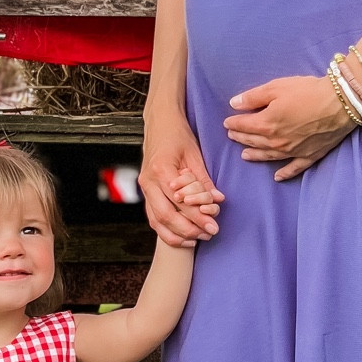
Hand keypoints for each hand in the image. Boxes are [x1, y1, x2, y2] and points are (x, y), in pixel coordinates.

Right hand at [140, 109, 223, 245]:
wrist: (160, 122)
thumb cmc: (177, 135)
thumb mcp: (194, 154)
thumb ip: (204, 180)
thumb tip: (218, 200)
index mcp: (161, 170)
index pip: (181, 201)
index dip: (198, 216)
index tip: (214, 225)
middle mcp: (148, 181)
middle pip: (167, 215)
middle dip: (189, 229)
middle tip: (209, 234)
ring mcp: (144, 188)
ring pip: (157, 221)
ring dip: (177, 234)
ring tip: (198, 239)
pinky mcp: (145, 192)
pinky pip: (153, 218)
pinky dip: (167, 231)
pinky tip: (183, 237)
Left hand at [225, 76, 353, 180]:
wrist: (340, 103)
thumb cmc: (308, 92)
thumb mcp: (276, 87)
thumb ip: (253, 97)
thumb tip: (234, 103)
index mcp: (267, 124)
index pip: (244, 125)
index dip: (233, 123)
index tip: (227, 122)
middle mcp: (277, 142)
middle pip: (254, 141)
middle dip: (241, 138)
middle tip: (232, 136)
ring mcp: (293, 151)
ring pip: (268, 156)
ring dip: (255, 155)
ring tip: (245, 155)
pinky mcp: (309, 156)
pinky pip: (293, 168)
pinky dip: (285, 173)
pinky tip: (277, 177)